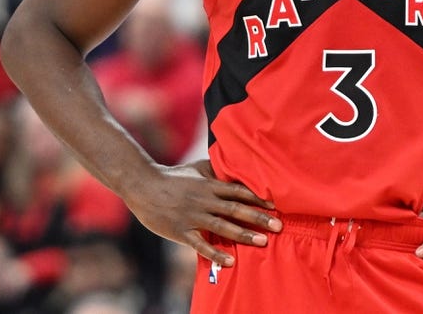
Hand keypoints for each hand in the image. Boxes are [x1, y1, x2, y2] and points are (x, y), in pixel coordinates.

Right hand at [125, 159, 281, 267]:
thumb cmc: (172, 177)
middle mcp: (205, 200)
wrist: (143, 185)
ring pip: (222, 227)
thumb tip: (234, 163)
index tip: (276, 205)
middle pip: (236, 209)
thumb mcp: (196, 168)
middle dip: (258, 218)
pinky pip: (201, 244)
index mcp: (209, 185)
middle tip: (279, 226)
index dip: (258, 198)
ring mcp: (193, 216)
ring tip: (263, 242)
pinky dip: (216, 253)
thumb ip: (216, 169)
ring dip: (244, 235)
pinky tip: (231, 261)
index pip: (239, 191)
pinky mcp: (181, 231)